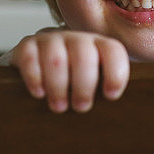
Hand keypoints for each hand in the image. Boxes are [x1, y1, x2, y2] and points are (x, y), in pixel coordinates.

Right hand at [9, 28, 129, 112]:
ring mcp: (49, 40)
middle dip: (84, 85)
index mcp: (98, 46)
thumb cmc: (73, 87)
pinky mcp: (26, 46)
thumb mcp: (95, 87)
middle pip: (84, 55)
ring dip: (58, 85)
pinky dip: (35, 78)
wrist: (38, 74)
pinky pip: (29, 57)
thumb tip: (127, 114)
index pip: (113, 50)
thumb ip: (108, 91)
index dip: (115, 73)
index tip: (111, 96)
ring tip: (59, 106)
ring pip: (56, 57)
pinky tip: (38, 93)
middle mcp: (75, 38)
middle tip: (81, 107)